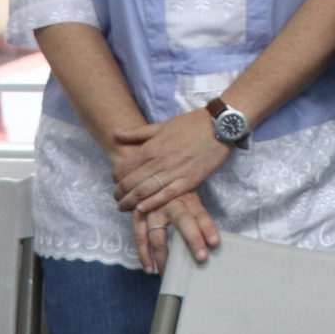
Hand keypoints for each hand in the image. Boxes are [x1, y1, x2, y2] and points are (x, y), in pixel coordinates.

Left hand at [110, 110, 231, 215]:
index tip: (115, 182)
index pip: (123, 167)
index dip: (115, 177)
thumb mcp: (161, 125)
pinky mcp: (189, 181)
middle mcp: (159, 161)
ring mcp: (174, 172)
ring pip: (144, 191)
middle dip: (119, 194)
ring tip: (124, 207)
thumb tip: (115, 134)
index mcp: (151, 147)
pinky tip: (141, 209)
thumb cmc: (191, 124)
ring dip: (130, 202)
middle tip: (117, 199)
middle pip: (130, 183)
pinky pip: (166, 196)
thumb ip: (137, 133)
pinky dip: (151, 204)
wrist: (219, 126)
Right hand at [134, 188, 219, 275]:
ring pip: (158, 235)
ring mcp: (152, 208)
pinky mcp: (138, 214)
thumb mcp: (189, 197)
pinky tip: (150, 269)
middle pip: (183, 221)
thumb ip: (196, 216)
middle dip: (192, 240)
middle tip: (201, 258)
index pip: (201, 214)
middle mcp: (170, 203)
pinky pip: (139, 237)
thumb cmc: (176, 192)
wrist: (149, 175)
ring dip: (163, 256)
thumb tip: (213, 242)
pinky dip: (144, 254)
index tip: (215, 243)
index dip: (208, 227)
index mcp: (187, 198)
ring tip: (169, 274)